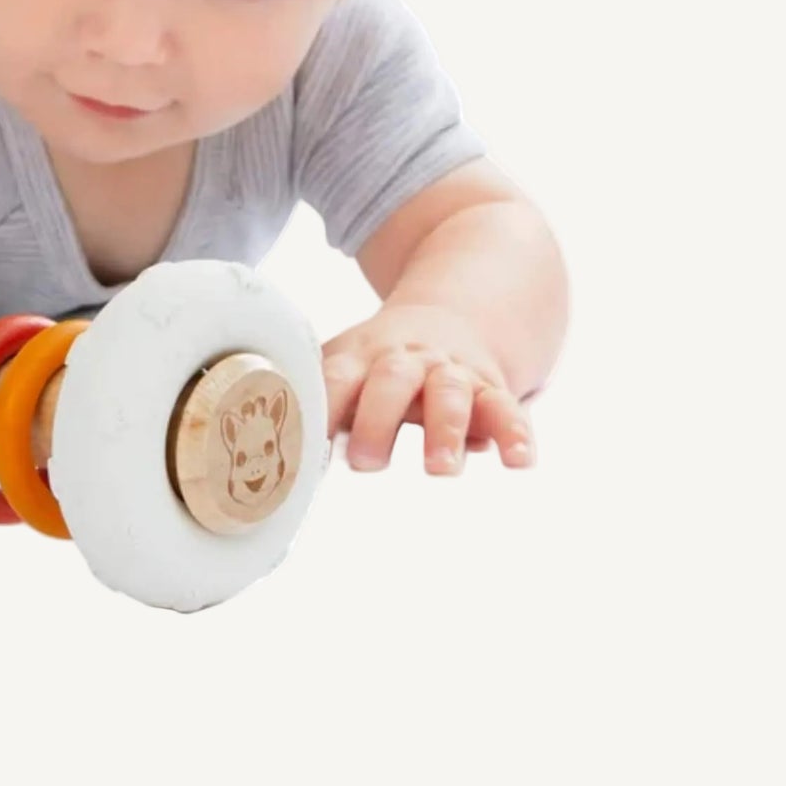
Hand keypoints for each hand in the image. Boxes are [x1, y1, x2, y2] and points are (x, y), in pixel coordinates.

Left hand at [320, 302, 535, 474]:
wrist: (450, 315)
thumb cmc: (380, 362)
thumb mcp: (345, 365)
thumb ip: (316, 401)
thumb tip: (267, 450)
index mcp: (361, 357)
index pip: (337, 377)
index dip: (323, 408)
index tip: (307, 446)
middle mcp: (406, 361)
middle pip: (391, 381)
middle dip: (378, 420)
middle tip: (365, 463)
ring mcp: (450, 373)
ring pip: (449, 394)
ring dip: (444, 430)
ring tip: (439, 470)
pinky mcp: (490, 389)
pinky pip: (506, 409)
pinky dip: (515, 434)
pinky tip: (518, 462)